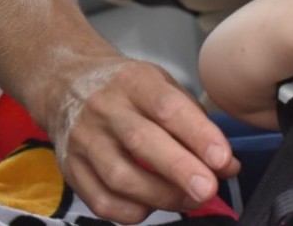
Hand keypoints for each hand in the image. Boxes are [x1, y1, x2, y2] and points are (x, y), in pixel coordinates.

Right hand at [44, 56, 239, 223]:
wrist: (66, 82)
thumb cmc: (124, 88)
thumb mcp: (160, 85)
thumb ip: (195, 122)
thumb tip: (227, 165)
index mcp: (133, 80)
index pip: (166, 106)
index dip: (197, 134)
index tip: (223, 158)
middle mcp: (105, 107)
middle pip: (141, 141)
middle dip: (180, 169)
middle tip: (209, 188)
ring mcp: (84, 138)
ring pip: (120, 176)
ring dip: (160, 196)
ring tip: (189, 200)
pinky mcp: (71, 167)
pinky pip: (101, 200)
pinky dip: (131, 212)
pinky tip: (151, 206)